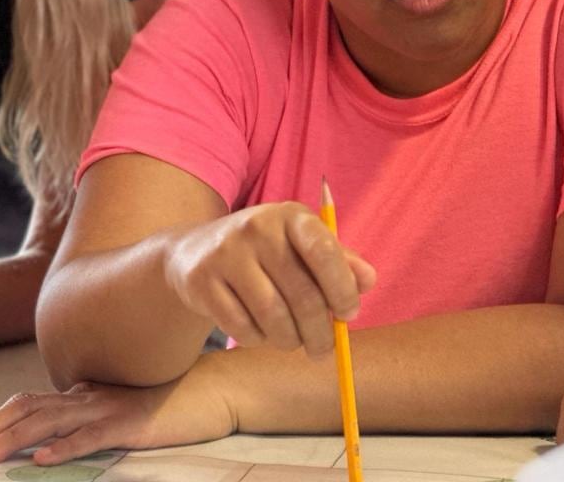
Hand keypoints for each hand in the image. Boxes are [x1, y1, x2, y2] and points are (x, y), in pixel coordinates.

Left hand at [0, 353, 237, 464]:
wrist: (209, 390)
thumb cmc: (165, 406)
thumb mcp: (116, 414)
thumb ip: (85, 423)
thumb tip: (50, 443)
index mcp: (80, 395)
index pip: (24, 405)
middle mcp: (86, 396)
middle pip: (25, 409)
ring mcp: (106, 407)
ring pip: (49, 422)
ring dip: (13, 440)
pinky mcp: (129, 422)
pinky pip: (92, 435)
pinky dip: (65, 447)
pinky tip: (44, 459)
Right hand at [164, 202, 375, 357]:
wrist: (194, 251)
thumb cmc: (264, 252)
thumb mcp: (300, 246)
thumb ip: (338, 260)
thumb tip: (368, 281)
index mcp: (289, 215)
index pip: (323, 250)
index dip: (342, 289)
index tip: (349, 314)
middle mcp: (256, 228)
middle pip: (302, 294)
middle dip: (320, 332)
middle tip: (324, 348)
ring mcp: (226, 253)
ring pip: (273, 316)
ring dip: (290, 340)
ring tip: (293, 341)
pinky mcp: (202, 281)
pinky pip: (242, 327)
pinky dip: (259, 340)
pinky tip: (262, 333)